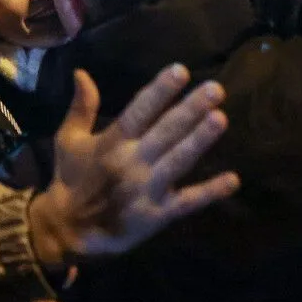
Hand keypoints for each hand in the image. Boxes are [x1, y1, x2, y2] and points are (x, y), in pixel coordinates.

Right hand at [28, 67, 238, 267]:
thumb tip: (82, 72)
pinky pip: (188, 202)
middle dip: (190, 109)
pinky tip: (233, 179)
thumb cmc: (72, 179)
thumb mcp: (69, 139)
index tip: (181, 70)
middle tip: (216, 89)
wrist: (68, 230)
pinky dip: (210, 192)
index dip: (160, 91)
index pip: (139, 111)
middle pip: (165, 131)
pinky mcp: (159, 215)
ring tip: (221, 118)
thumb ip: (81, 107)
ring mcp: (148, 190)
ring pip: (179, 161)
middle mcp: (132, 162)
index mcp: (112, 142)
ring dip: (200, 140)